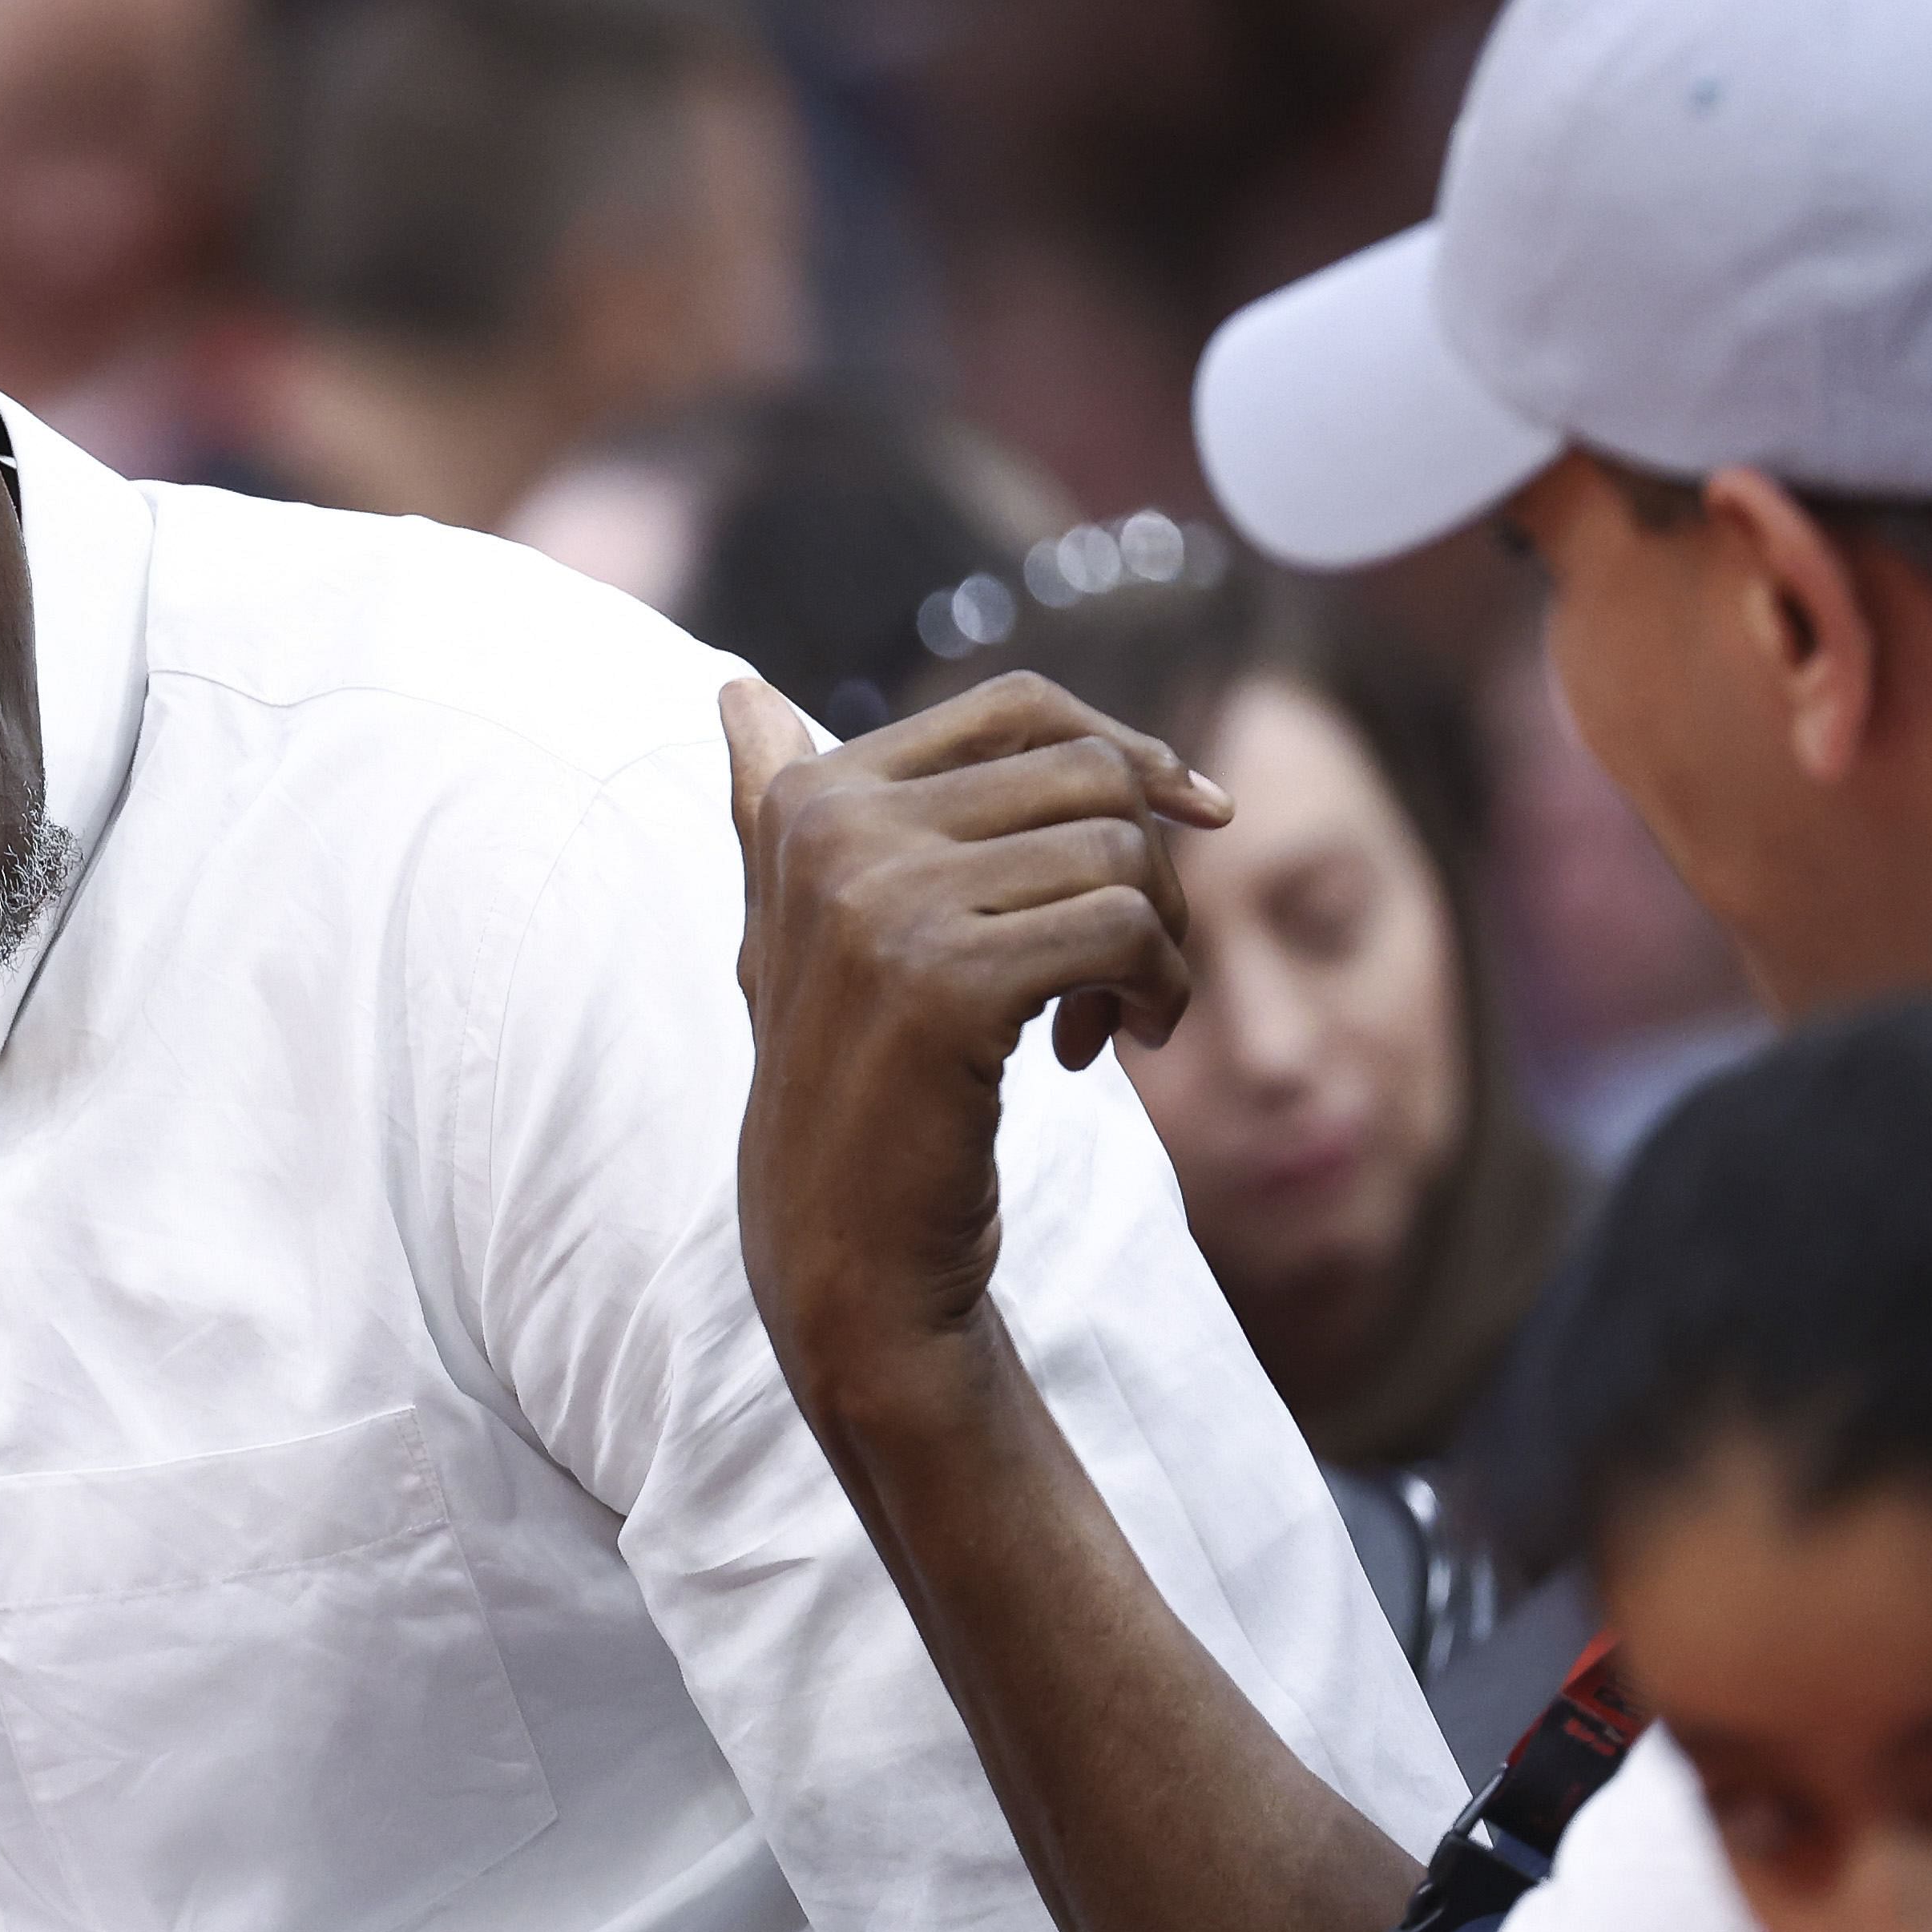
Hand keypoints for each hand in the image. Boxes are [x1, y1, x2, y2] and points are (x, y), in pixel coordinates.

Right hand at [722, 670, 1229, 1421]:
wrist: (842, 1245)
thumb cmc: (849, 1080)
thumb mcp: (799, 930)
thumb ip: (773, 803)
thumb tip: (737, 687)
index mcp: (811, 798)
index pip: (1019, 708)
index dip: (1127, 749)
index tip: (1195, 815)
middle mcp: (832, 829)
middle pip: (1088, 773)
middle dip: (1150, 862)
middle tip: (1132, 960)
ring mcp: (881, 900)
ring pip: (1118, 849)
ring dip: (1159, 940)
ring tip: (1117, 1016)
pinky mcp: (944, 980)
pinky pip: (1123, 930)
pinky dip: (1156, 990)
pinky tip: (1106, 1049)